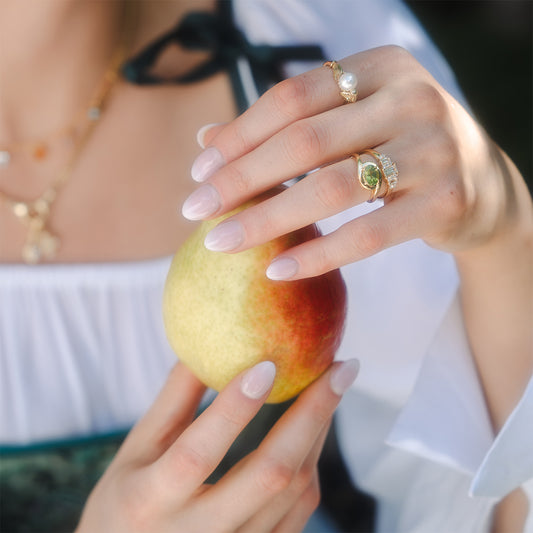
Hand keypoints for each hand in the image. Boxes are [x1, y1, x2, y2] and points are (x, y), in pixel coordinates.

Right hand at [76, 359, 357, 532]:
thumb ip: (172, 402)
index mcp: (150, 500)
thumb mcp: (135, 453)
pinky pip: (300, 510)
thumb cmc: (125, 506)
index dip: (233, 408)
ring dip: (318, 433)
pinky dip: (311, 464)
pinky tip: (313, 431)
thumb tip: (206, 347)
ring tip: (331, 388)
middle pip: (269, 474)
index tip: (270, 363)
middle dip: (312, 414)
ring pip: (294, 492)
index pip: (197, 452)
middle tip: (341, 368)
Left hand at [182, 45, 523, 278]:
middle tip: (194, 211)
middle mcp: (411, 97)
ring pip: (332, 187)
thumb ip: (287, 129)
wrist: (482, 186)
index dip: (239, 135)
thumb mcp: (351, 126)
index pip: (292, 97)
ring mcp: (434, 149)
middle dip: (240, 179)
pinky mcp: (446, 201)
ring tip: (221, 243)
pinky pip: (369, 234)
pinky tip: (277, 268)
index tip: (199, 171)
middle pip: (305, 141)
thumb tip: (207, 141)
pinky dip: (319, 254)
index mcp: (380, 67)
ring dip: (267, 219)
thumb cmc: (401, 151)